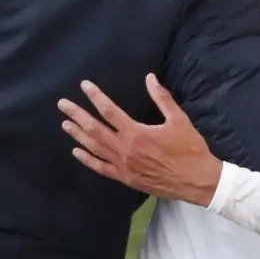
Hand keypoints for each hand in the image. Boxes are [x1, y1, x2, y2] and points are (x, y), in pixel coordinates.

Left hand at [57, 73, 222, 206]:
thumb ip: (162, 98)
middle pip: (95, 129)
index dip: (95, 97)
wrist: (197, 181)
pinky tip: (77, 152)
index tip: (85, 86)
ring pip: (95, 148)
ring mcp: (124, 166)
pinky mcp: (126, 179)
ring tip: (65, 124)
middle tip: (62, 104)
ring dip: (78, 135)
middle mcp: (125, 149)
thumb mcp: (179, 119)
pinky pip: (102, 168)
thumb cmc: (189, 149)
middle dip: (77, 115)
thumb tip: (150, 78)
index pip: (109, 111)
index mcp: (137, 133)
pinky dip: (88, 160)